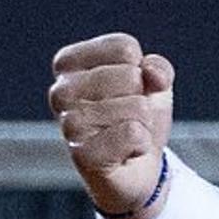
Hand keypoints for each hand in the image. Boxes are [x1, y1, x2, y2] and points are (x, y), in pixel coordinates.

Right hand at [49, 33, 173, 218]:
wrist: (135, 171)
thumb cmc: (136, 119)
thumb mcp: (153, 85)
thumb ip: (158, 68)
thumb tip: (151, 71)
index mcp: (69, 64)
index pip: (124, 47)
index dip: (142, 71)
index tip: (129, 91)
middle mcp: (60, 91)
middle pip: (130, 76)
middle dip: (142, 99)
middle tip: (129, 118)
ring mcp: (68, 124)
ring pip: (135, 106)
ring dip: (143, 124)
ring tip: (127, 135)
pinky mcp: (82, 155)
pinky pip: (132, 133)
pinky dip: (142, 143)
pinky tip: (127, 152)